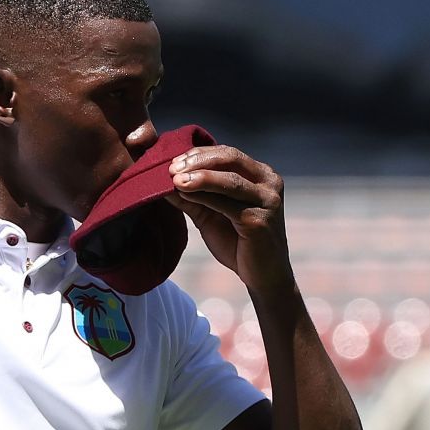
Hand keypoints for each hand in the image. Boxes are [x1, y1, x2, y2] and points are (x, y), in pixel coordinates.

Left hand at [167, 145, 295, 295]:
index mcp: (261, 175)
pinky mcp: (260, 220)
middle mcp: (269, 182)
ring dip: (199, 177)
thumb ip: (191, 197)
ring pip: (229, 180)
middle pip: (230, 158)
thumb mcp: (210, 214)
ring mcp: (267, 200)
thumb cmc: (237, 242)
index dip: (198, 153)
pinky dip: (204, 196)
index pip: (227, 153)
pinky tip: (185, 194)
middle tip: (171, 168)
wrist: (262, 275)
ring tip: (175, 179)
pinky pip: (227, 204)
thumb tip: (160, 181)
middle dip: (197, 161)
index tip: (172, 160)